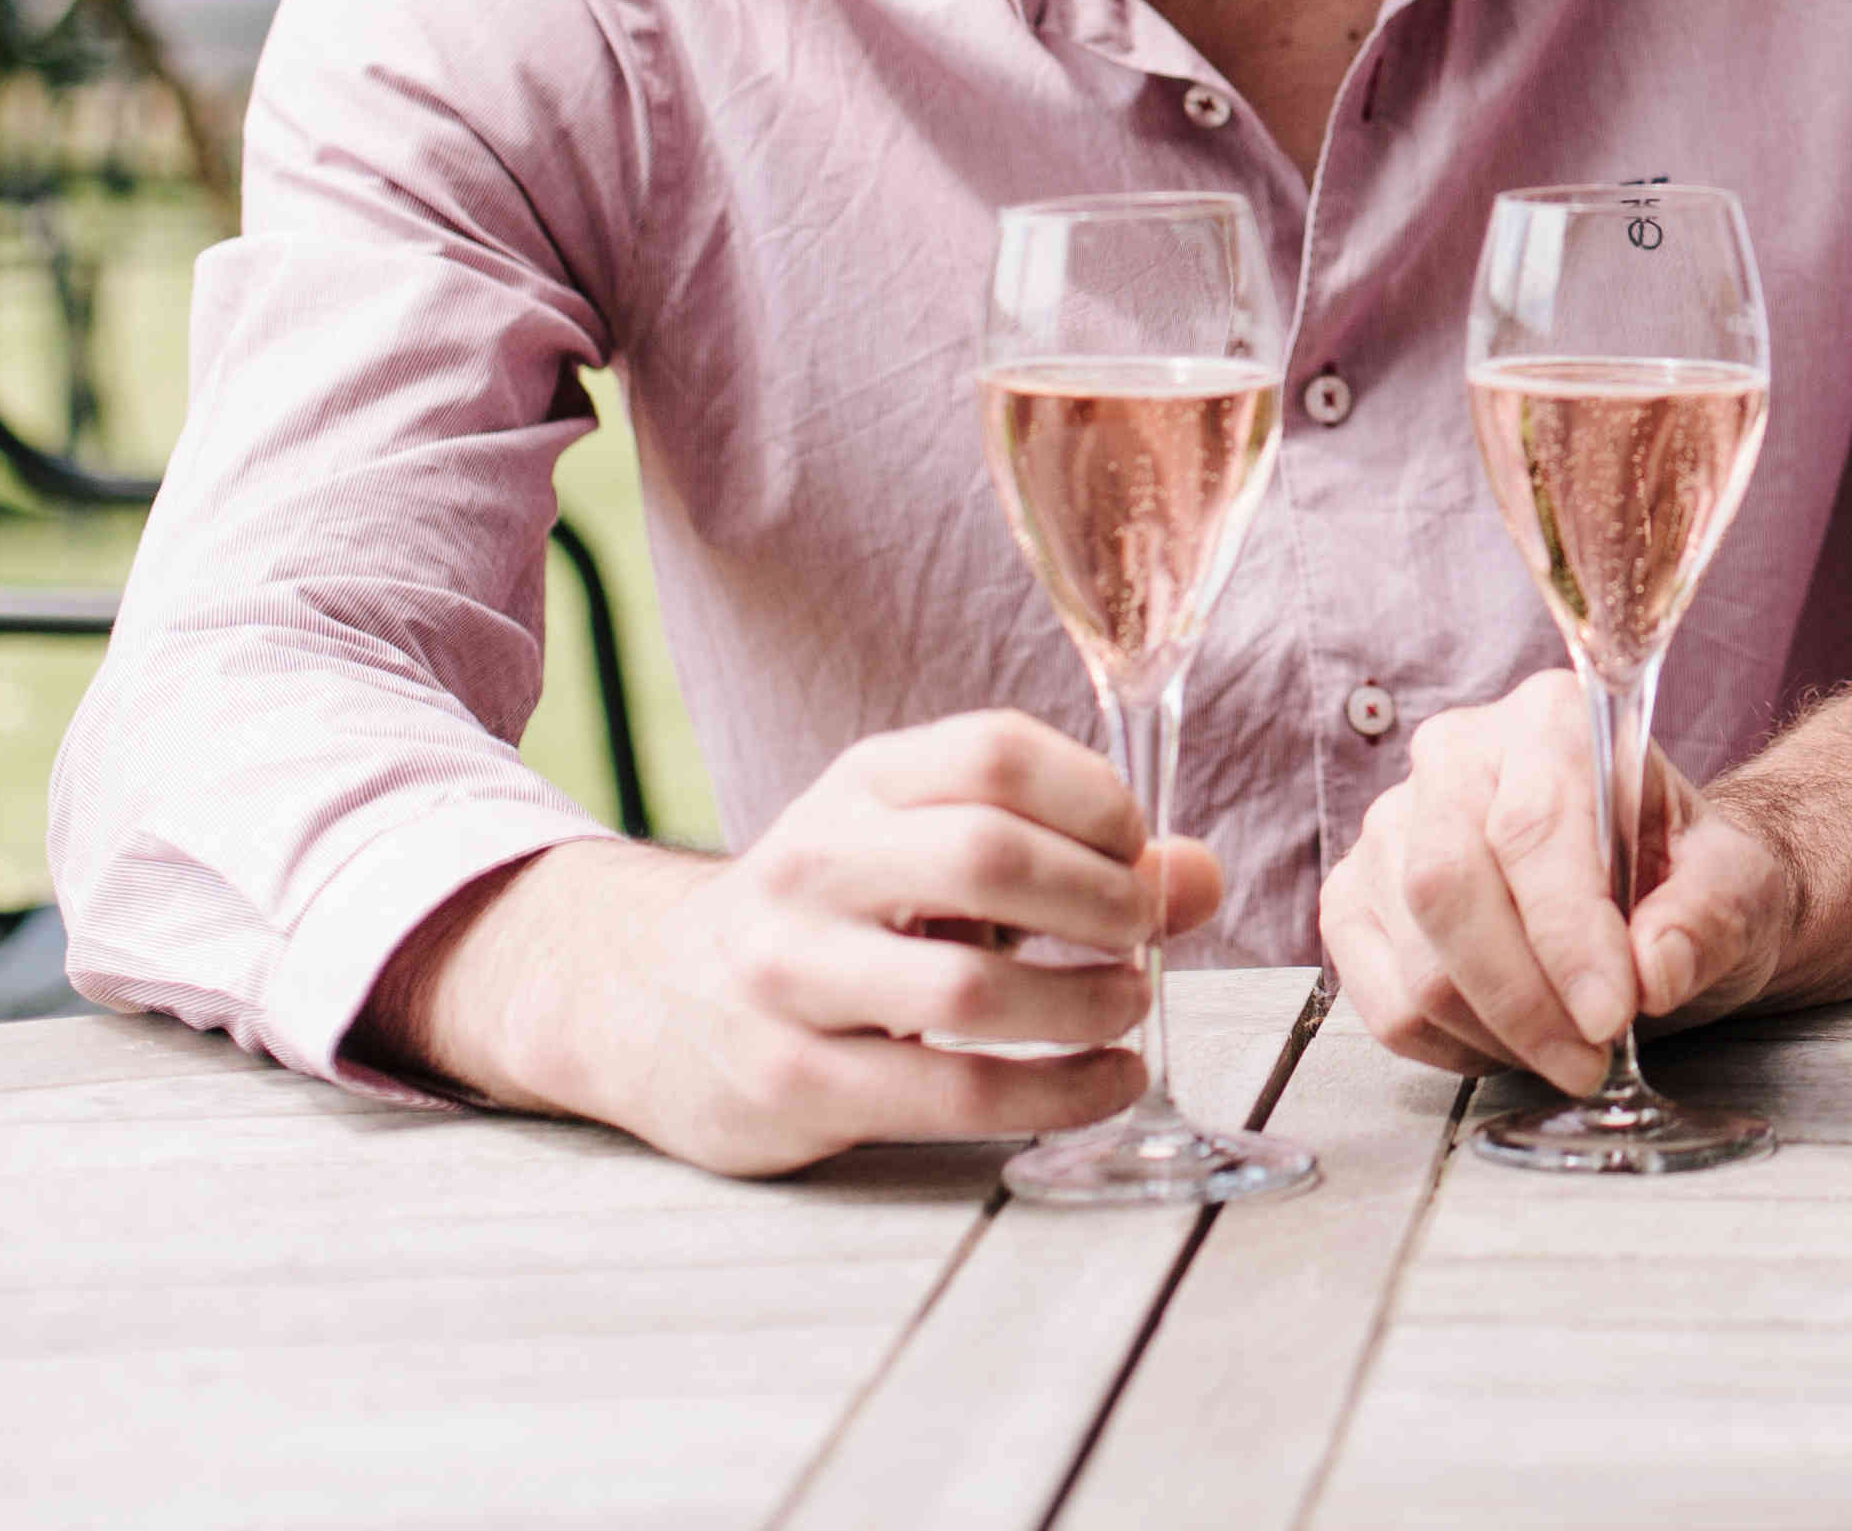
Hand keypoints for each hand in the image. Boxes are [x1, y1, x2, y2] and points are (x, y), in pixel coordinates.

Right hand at [374, 708, 1221, 1178]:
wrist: (649, 1003)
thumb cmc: (835, 917)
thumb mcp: (929, 855)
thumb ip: (1075, 858)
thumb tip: (1202, 878)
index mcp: (861, 787)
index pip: (992, 753)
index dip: (1096, 797)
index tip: (1137, 846)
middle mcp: (815, 866)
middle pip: (987, 856)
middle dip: (1102, 900)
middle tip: (1143, 932)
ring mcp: (790, 978)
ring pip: (967, 993)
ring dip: (1084, 1005)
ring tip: (1126, 1006)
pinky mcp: (790, 1082)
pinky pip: (950, 1097)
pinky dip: (1056, 1094)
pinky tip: (1105, 1083)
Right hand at [1326, 669, 1802, 1092]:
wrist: (1655, 896)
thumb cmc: (1690, 879)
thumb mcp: (1738, 888)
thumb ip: (1708, 918)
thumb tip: (1652, 970)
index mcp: (1551, 719)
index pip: (1532, 827)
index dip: (1567, 934)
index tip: (1612, 1015)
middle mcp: (1454, 755)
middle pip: (1448, 888)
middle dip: (1524, 1001)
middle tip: (1591, 1058)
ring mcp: (1391, 827)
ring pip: (1416, 958)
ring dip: (1498, 1034)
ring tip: (1569, 1049)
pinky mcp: (1354, 901)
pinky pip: (1381, 1001)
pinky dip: (1451, 1046)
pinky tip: (1512, 1040)